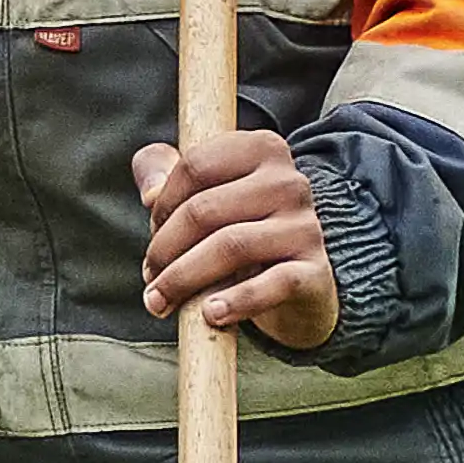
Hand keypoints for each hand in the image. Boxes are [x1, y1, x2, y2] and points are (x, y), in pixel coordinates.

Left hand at [133, 130, 342, 349]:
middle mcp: (290, 182)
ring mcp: (306, 226)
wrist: (292, 277)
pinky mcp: (314, 270)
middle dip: (164, 248)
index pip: (194, 167)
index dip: (162, 203)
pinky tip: (210, 314)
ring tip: (160, 301)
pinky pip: (273, 284)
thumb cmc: (235, 224)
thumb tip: (149, 193)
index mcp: (262, 149)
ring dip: (183, 279)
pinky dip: (237, 301)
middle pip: (204, 211)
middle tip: (150, 276)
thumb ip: (160, 168)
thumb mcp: (199, 188)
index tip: (152, 230)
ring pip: (231, 247)